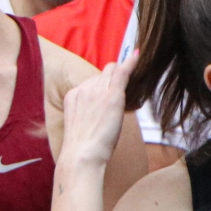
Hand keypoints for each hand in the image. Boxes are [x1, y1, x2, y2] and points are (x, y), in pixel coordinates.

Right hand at [61, 48, 136, 167]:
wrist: (81, 156)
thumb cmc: (81, 149)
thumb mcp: (79, 127)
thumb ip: (87, 115)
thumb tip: (100, 115)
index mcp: (72, 96)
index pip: (90, 83)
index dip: (101, 87)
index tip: (109, 90)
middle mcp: (83, 89)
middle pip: (102, 73)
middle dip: (112, 77)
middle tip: (124, 87)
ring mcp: (97, 91)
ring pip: (112, 71)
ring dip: (122, 73)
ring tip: (134, 73)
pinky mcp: (112, 96)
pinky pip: (123, 73)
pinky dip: (131, 63)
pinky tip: (138, 54)